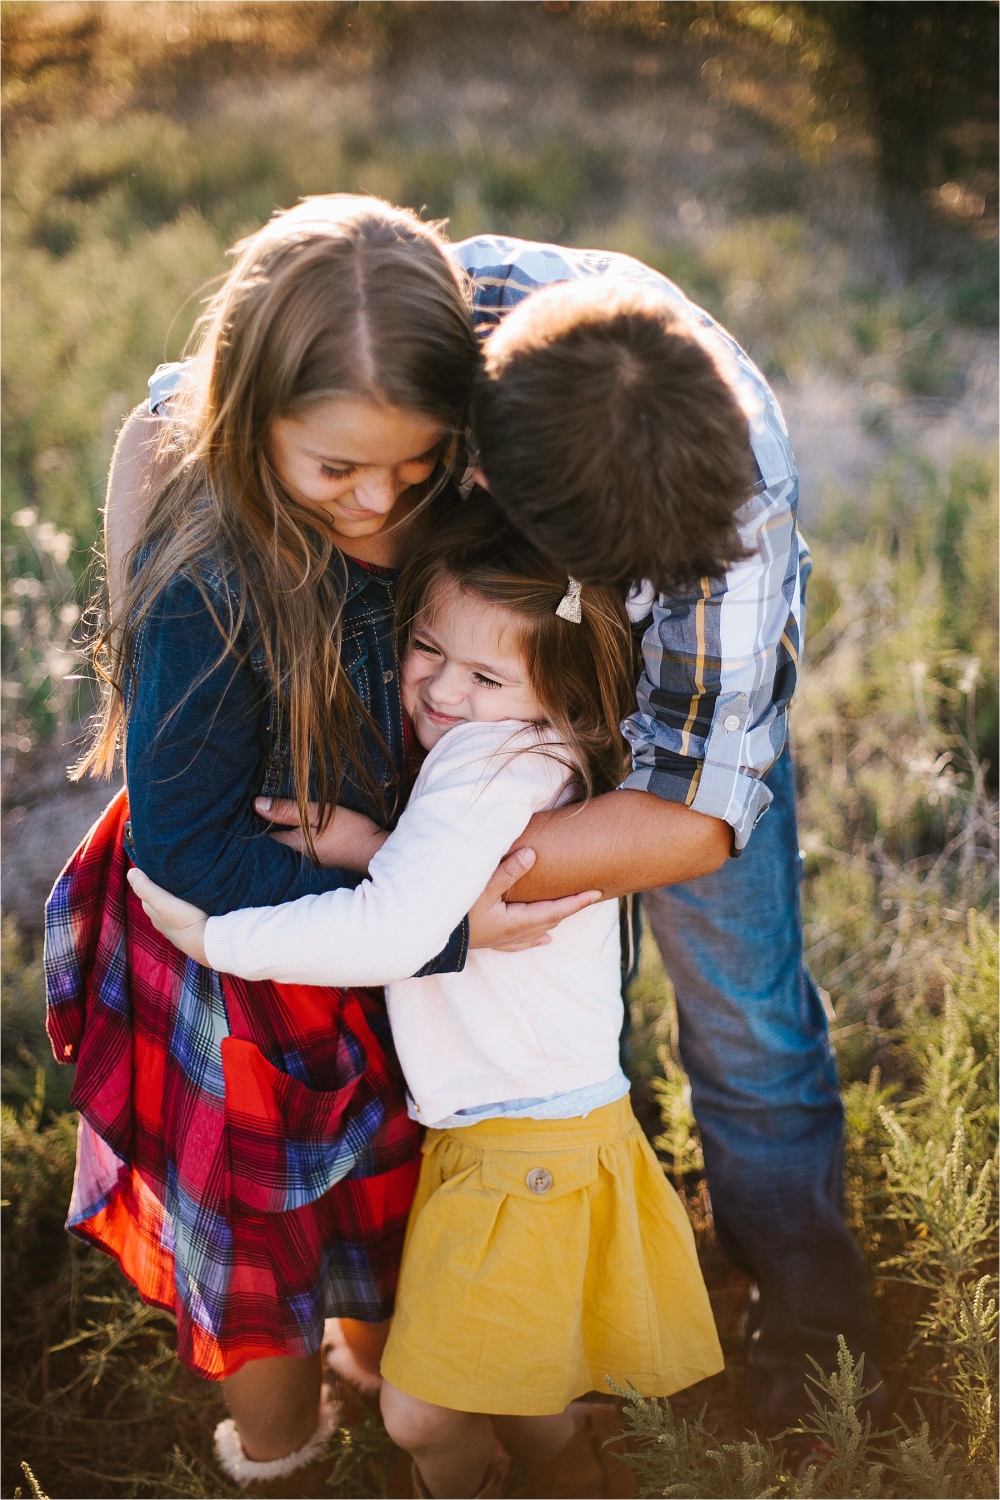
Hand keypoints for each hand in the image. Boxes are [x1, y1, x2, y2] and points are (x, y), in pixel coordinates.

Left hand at [127, 868, 209, 965]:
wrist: (208, 941)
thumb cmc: (184, 921)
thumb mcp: (162, 902)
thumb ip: (145, 888)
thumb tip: (130, 871)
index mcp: (153, 912)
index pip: (146, 892)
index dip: (150, 879)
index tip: (159, 867)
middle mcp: (162, 921)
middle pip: (159, 899)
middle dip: (163, 887)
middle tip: (174, 870)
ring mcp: (177, 926)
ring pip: (173, 906)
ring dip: (177, 896)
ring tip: (187, 881)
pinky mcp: (192, 928)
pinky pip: (186, 912)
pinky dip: (188, 904)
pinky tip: (197, 898)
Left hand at [255, 797, 387, 873]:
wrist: (378, 852)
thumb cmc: (350, 831)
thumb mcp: (319, 814)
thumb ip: (289, 810)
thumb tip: (257, 805)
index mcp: (296, 843)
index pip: (271, 831)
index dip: (265, 818)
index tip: (260, 803)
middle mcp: (304, 855)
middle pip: (285, 836)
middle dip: (280, 822)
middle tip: (276, 803)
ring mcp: (318, 859)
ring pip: (300, 840)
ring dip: (297, 828)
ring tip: (295, 811)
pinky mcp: (331, 857)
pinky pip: (314, 844)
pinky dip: (311, 834)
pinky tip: (317, 826)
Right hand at [468, 847, 601, 951]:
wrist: (428, 937)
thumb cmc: (455, 913)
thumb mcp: (479, 888)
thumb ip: (507, 872)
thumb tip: (533, 854)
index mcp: (516, 922)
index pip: (555, 910)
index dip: (577, 901)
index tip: (597, 892)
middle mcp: (514, 935)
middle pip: (550, 920)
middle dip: (570, 908)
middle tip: (589, 895)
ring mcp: (502, 941)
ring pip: (538, 931)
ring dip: (554, 920)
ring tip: (569, 913)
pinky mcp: (491, 942)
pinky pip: (521, 942)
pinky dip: (535, 937)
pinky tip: (542, 939)